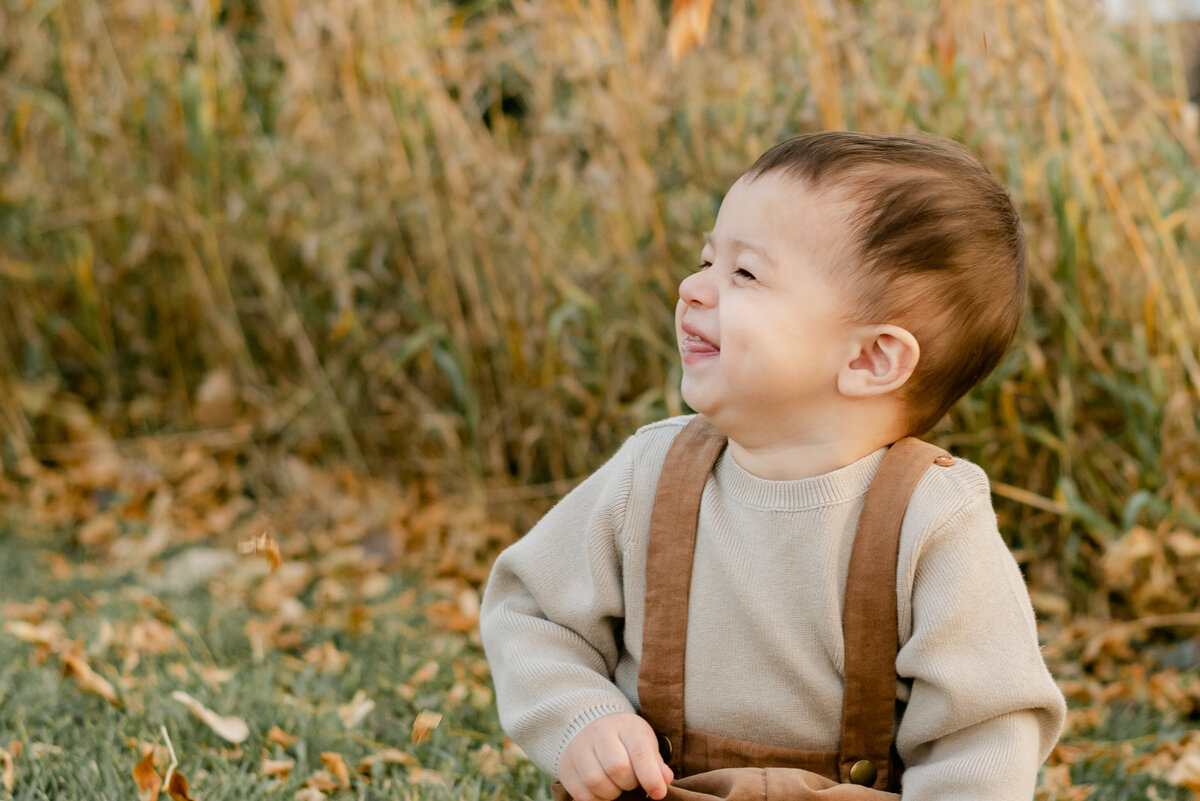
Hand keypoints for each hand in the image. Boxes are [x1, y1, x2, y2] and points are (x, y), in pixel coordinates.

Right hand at [558, 713, 673, 800]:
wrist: (589, 726)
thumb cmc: (624, 739)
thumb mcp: (644, 742)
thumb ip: (655, 762)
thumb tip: (665, 779)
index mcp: (626, 725)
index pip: (639, 752)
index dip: (651, 777)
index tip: (658, 793)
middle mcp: (600, 733)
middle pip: (617, 768)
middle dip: (629, 784)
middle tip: (630, 782)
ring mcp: (579, 749)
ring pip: (597, 782)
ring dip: (612, 793)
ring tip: (616, 786)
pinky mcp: (566, 767)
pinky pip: (582, 794)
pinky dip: (596, 799)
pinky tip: (603, 791)